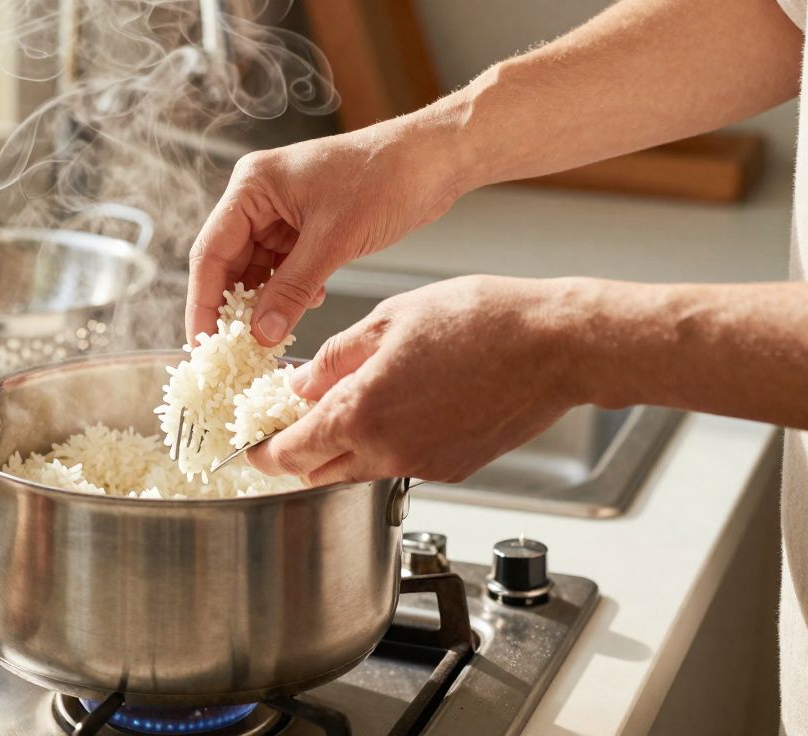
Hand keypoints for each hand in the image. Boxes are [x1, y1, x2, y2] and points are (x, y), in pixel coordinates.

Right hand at [185, 118, 467, 345]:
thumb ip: (291, 290)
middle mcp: (259, 198)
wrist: (434, 160)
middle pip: (229, 264)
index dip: (203, 302)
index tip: (201, 344)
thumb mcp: (333, 240)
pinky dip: (291, 292)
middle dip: (234, 308)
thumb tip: (261, 335)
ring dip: (266, 304)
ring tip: (271, 337)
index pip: (211, 252)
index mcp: (252, 186)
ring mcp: (282, 213)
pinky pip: (284, 269)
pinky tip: (310, 304)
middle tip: (233, 351)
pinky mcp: (306, 227)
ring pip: (258, 271)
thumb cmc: (385, 178)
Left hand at [248, 275, 586, 483]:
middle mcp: (389, 452)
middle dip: (299, 452)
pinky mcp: (453, 468)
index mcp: (362, 413)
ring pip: (359, 472)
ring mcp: (423, 465)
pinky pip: (400, 465)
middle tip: (294, 421)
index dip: (262, 452)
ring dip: (343, 449)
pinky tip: (400, 406)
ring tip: (350, 404)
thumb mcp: (390, 320)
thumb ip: (335, 358)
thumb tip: (300, 385)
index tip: (251, 445)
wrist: (557, 346)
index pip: (290, 453)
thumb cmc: (481, 321)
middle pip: (319, 472)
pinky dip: (385, 446)